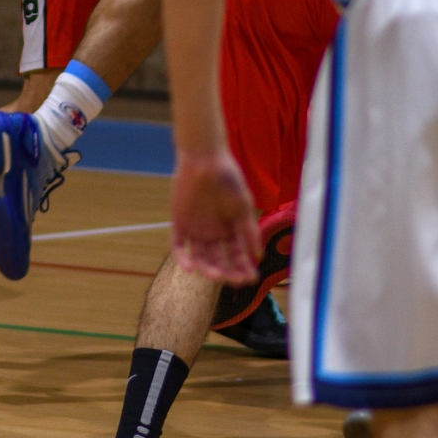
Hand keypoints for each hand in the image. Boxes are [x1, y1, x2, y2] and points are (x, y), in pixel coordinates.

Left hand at [172, 149, 261, 282]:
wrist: (204, 157)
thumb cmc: (228, 178)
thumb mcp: (242, 205)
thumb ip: (248, 230)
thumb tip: (258, 255)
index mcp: (230, 229)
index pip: (237, 255)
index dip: (243, 267)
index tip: (251, 278)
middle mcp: (213, 233)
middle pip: (219, 260)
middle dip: (227, 272)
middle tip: (234, 280)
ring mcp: (195, 230)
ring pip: (200, 257)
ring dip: (207, 268)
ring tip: (216, 274)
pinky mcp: (179, 224)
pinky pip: (179, 246)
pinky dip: (183, 258)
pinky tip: (190, 268)